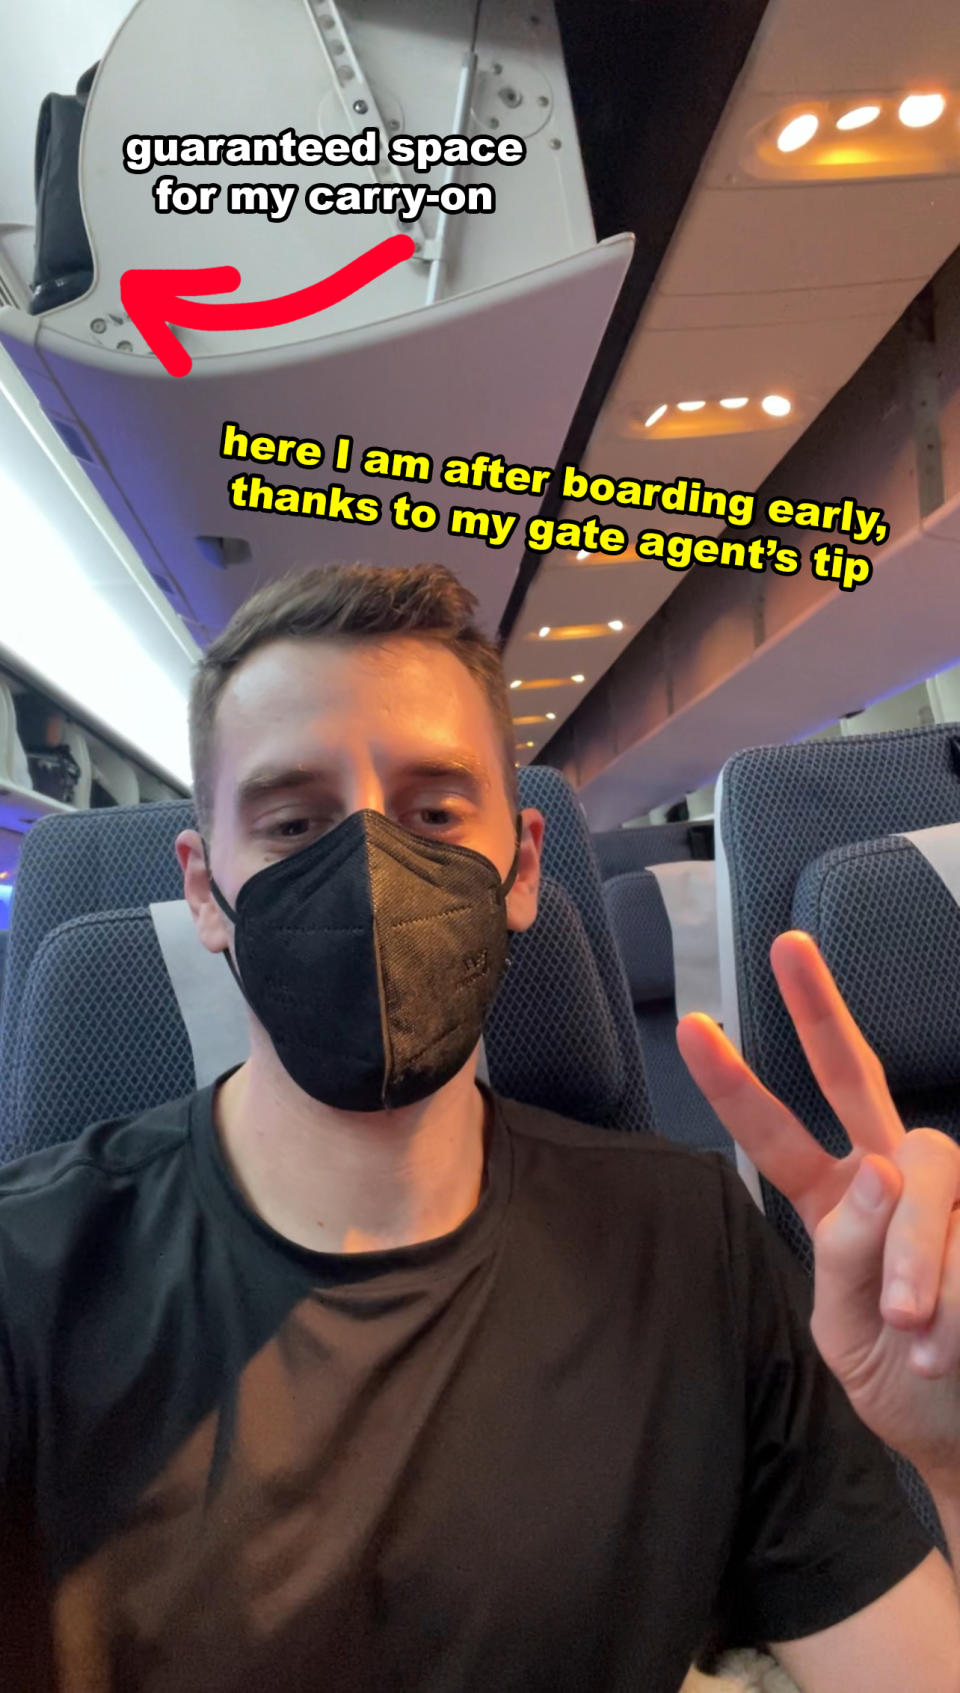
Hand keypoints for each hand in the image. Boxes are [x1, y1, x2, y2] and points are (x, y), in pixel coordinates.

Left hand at [677, 931, 959, 1487]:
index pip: (777, 1135)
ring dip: (916, 1261)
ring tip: (918, 1335)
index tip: (692, 1025)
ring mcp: (951, 1193)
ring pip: (921, 1176)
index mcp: (836, 1202)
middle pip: (856, 1076)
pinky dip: (956, 1299)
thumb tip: (879, 1171)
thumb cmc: (904, 1382)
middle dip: (817, 1008)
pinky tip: (954, 1347)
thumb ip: (849, 1258)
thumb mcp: (847, 1336)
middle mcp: (894, 1175)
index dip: (736, 1084)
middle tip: (785, 946)